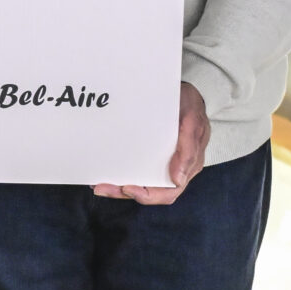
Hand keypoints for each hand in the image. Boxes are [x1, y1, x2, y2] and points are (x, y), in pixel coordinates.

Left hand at [93, 82, 208, 204]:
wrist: (184, 93)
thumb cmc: (190, 107)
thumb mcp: (192, 122)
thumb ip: (188, 150)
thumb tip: (177, 179)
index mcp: (187, 166)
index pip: (168, 192)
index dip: (147, 195)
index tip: (127, 188)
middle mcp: (174, 169)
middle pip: (149, 191)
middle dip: (124, 192)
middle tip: (102, 188)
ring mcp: (162, 162)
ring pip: (140, 183)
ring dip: (119, 186)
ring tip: (98, 184)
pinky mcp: (151, 155)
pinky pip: (136, 168)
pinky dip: (121, 172)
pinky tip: (106, 170)